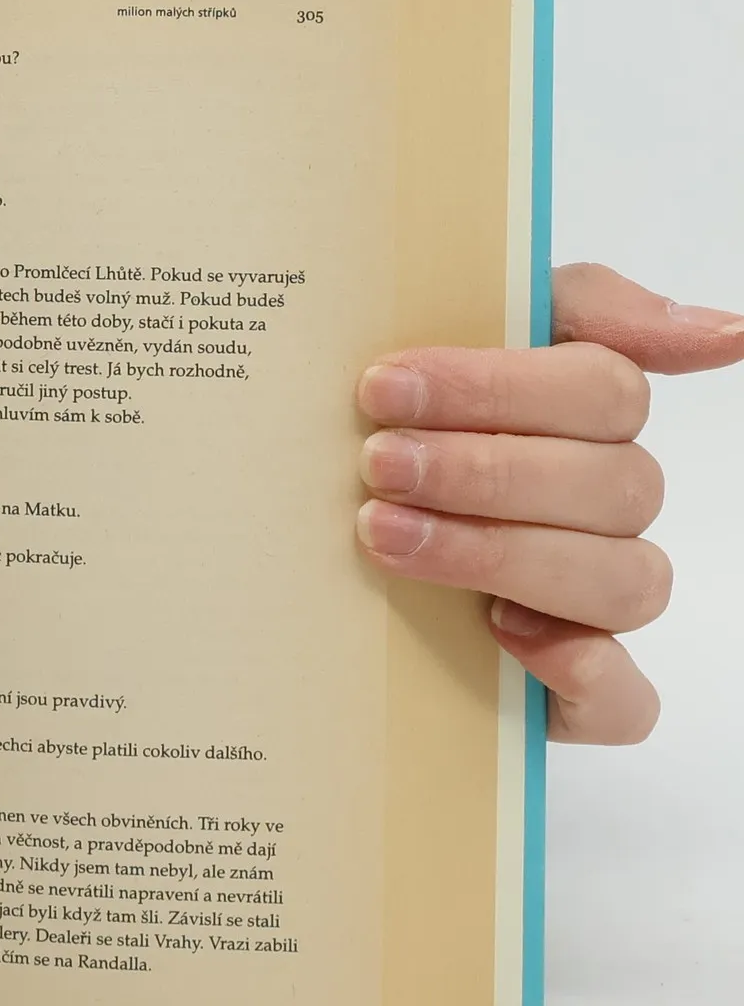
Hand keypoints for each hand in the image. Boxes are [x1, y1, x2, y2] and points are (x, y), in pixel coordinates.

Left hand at [355, 263, 743, 744]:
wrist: (304, 535)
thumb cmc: (396, 424)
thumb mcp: (459, 329)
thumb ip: (578, 306)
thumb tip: (727, 332)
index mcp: (589, 419)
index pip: (601, 392)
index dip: (494, 388)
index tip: (383, 387)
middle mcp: (606, 508)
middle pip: (609, 485)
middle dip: (482, 471)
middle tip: (378, 463)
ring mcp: (594, 601)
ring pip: (621, 582)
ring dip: (501, 555)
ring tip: (387, 534)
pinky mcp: (573, 689)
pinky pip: (625, 700)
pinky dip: (581, 672)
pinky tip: (504, 634)